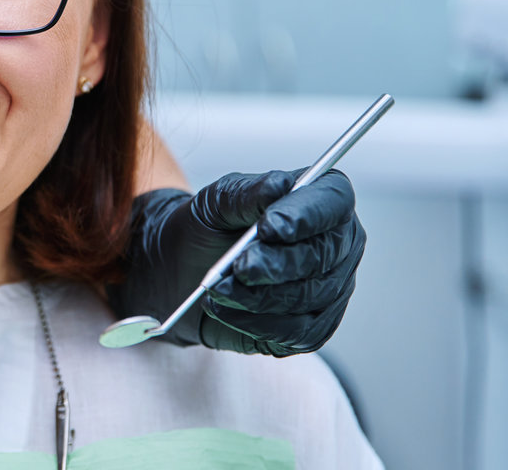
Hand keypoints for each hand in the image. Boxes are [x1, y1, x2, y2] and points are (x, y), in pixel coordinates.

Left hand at [116, 169, 364, 355]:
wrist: (183, 269)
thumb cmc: (209, 227)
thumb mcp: (218, 201)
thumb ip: (250, 193)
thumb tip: (280, 186)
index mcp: (321, 200)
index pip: (333, 202)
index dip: (306, 216)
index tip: (269, 228)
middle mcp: (336, 245)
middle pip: (322, 256)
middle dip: (276, 263)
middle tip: (239, 266)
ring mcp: (330, 289)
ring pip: (306, 296)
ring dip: (257, 295)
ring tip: (219, 287)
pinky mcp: (312, 328)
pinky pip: (294, 331)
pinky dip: (255, 322)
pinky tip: (225, 308)